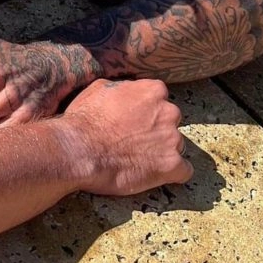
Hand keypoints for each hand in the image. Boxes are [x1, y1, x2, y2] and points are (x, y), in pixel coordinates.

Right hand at [59, 78, 192, 195]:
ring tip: (138, 160)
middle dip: (156, 129)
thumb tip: (128, 90)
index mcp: (152, 91)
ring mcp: (172, 139)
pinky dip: (172, 173)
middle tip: (134, 140)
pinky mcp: (172, 165)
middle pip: (170, 120)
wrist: (79, 150)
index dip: (145, 109)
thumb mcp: (99, 89)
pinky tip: (154, 174)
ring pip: (176, 145)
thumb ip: (123, 88)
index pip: (158, 96)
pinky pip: (183, 171)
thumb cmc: (85, 119)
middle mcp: (168, 112)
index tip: (134, 119)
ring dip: (162, 151)